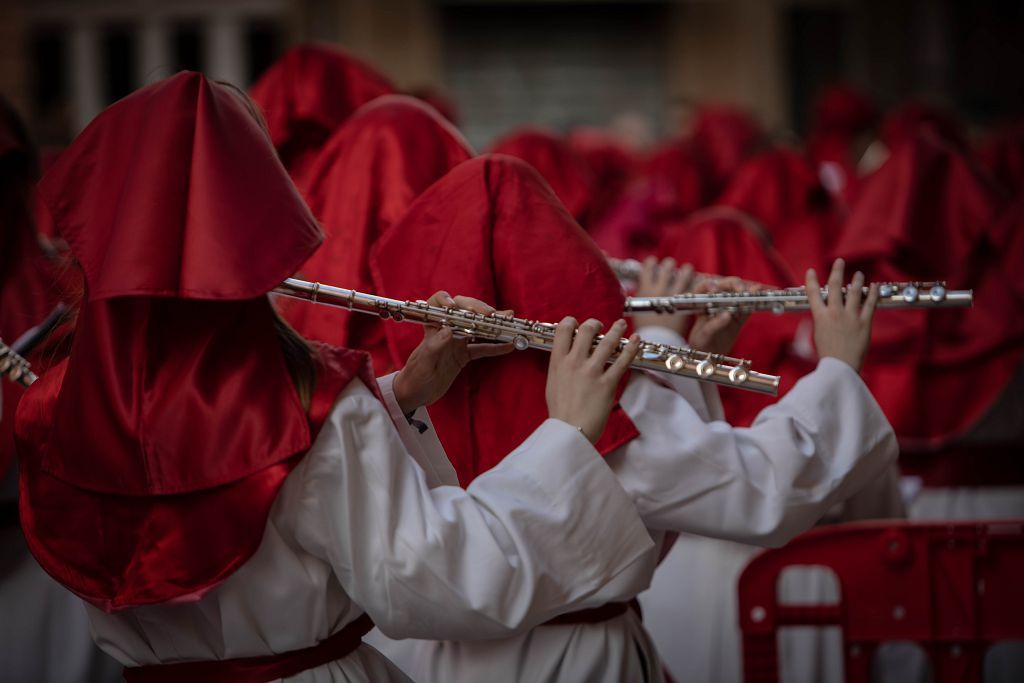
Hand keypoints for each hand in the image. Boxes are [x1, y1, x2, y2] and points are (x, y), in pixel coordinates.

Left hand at [393, 291, 514, 412]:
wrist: (414, 395)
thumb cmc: (414, 378)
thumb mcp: (423, 364)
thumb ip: (434, 347)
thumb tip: (448, 330)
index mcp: (432, 328)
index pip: (437, 304)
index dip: (447, 301)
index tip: (455, 307)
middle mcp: (445, 330)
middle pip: (464, 312)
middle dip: (479, 309)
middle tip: (492, 314)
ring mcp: (456, 342)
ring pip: (476, 327)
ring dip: (492, 324)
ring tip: (508, 321)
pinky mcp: (463, 356)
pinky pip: (482, 348)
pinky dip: (495, 347)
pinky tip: (509, 346)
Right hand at [545, 318, 640, 443]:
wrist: (569, 431)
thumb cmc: (560, 411)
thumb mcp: (553, 384)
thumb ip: (560, 367)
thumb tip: (568, 357)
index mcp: (558, 362)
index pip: (563, 330)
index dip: (571, 322)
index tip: (577, 324)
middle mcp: (574, 362)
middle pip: (587, 330)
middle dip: (595, 323)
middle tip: (600, 325)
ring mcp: (592, 372)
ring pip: (607, 341)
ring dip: (617, 329)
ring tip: (621, 324)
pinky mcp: (607, 383)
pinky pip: (622, 360)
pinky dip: (631, 348)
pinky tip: (636, 340)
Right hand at [633, 256, 695, 334]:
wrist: (658, 339)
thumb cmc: (646, 327)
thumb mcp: (638, 308)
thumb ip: (642, 294)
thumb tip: (644, 286)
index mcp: (645, 289)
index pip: (649, 265)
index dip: (652, 262)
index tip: (654, 263)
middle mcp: (660, 288)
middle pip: (668, 265)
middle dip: (670, 265)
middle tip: (671, 269)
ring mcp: (675, 294)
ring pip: (685, 272)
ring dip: (686, 270)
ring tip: (687, 273)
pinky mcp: (687, 301)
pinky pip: (694, 285)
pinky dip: (695, 282)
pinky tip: (695, 284)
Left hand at [687, 276, 750, 354]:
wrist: (709, 356)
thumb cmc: (701, 344)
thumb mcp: (703, 336)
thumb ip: (714, 325)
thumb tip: (727, 315)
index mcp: (701, 304)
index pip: (704, 288)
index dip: (709, 285)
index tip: (715, 289)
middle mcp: (715, 302)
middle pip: (724, 287)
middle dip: (732, 285)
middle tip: (739, 290)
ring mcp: (729, 308)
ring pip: (738, 295)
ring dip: (747, 291)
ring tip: (755, 289)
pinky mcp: (739, 317)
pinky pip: (747, 307)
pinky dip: (754, 302)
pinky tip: (760, 297)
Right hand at [807, 259, 878, 371]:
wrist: (840, 366)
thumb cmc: (828, 354)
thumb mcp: (819, 334)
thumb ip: (823, 320)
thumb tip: (826, 312)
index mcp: (820, 317)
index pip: (813, 294)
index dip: (811, 280)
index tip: (811, 271)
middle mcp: (835, 313)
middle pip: (836, 286)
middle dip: (837, 271)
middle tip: (840, 261)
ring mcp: (850, 317)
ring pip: (854, 292)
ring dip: (856, 280)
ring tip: (858, 273)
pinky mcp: (864, 323)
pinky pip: (870, 304)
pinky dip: (873, 293)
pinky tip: (874, 286)